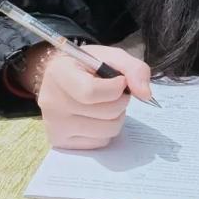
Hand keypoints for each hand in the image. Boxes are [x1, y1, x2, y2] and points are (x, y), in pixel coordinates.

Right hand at [24, 44, 151, 149]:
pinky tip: (96, 117)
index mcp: (59, 75)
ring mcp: (55, 126)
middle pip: (106, 112)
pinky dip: (106, 130)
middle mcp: (52, 103)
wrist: (59, 78)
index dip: (115, 87)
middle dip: (121, 100)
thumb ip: (133, 68)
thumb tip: (146, 94)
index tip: (120, 80)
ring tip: (106, 104)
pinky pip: (100, 142)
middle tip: (114, 92)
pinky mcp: (61, 142)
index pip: (91, 92)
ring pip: (108, 130)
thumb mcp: (110, 56)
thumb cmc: (86, 66)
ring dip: (117, 116)